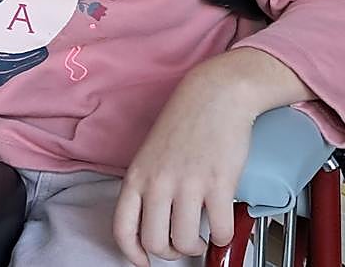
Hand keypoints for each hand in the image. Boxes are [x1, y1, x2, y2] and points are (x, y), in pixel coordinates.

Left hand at [113, 68, 253, 265]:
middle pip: (155, 242)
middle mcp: (158, 182)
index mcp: (137, 175)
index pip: (123, 228)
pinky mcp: (218, 184)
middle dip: (170, 253)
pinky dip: (222, 237)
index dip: (132, 253)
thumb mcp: (150, 153)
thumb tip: (151, 218)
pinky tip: (221, 226)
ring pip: (186, 242)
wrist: (214, 95)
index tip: (143, 261)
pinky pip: (219, 230)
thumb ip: (147, 184)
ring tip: (201, 236)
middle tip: (181, 244)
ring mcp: (187, 184)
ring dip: (196, 247)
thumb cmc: (184, 121)